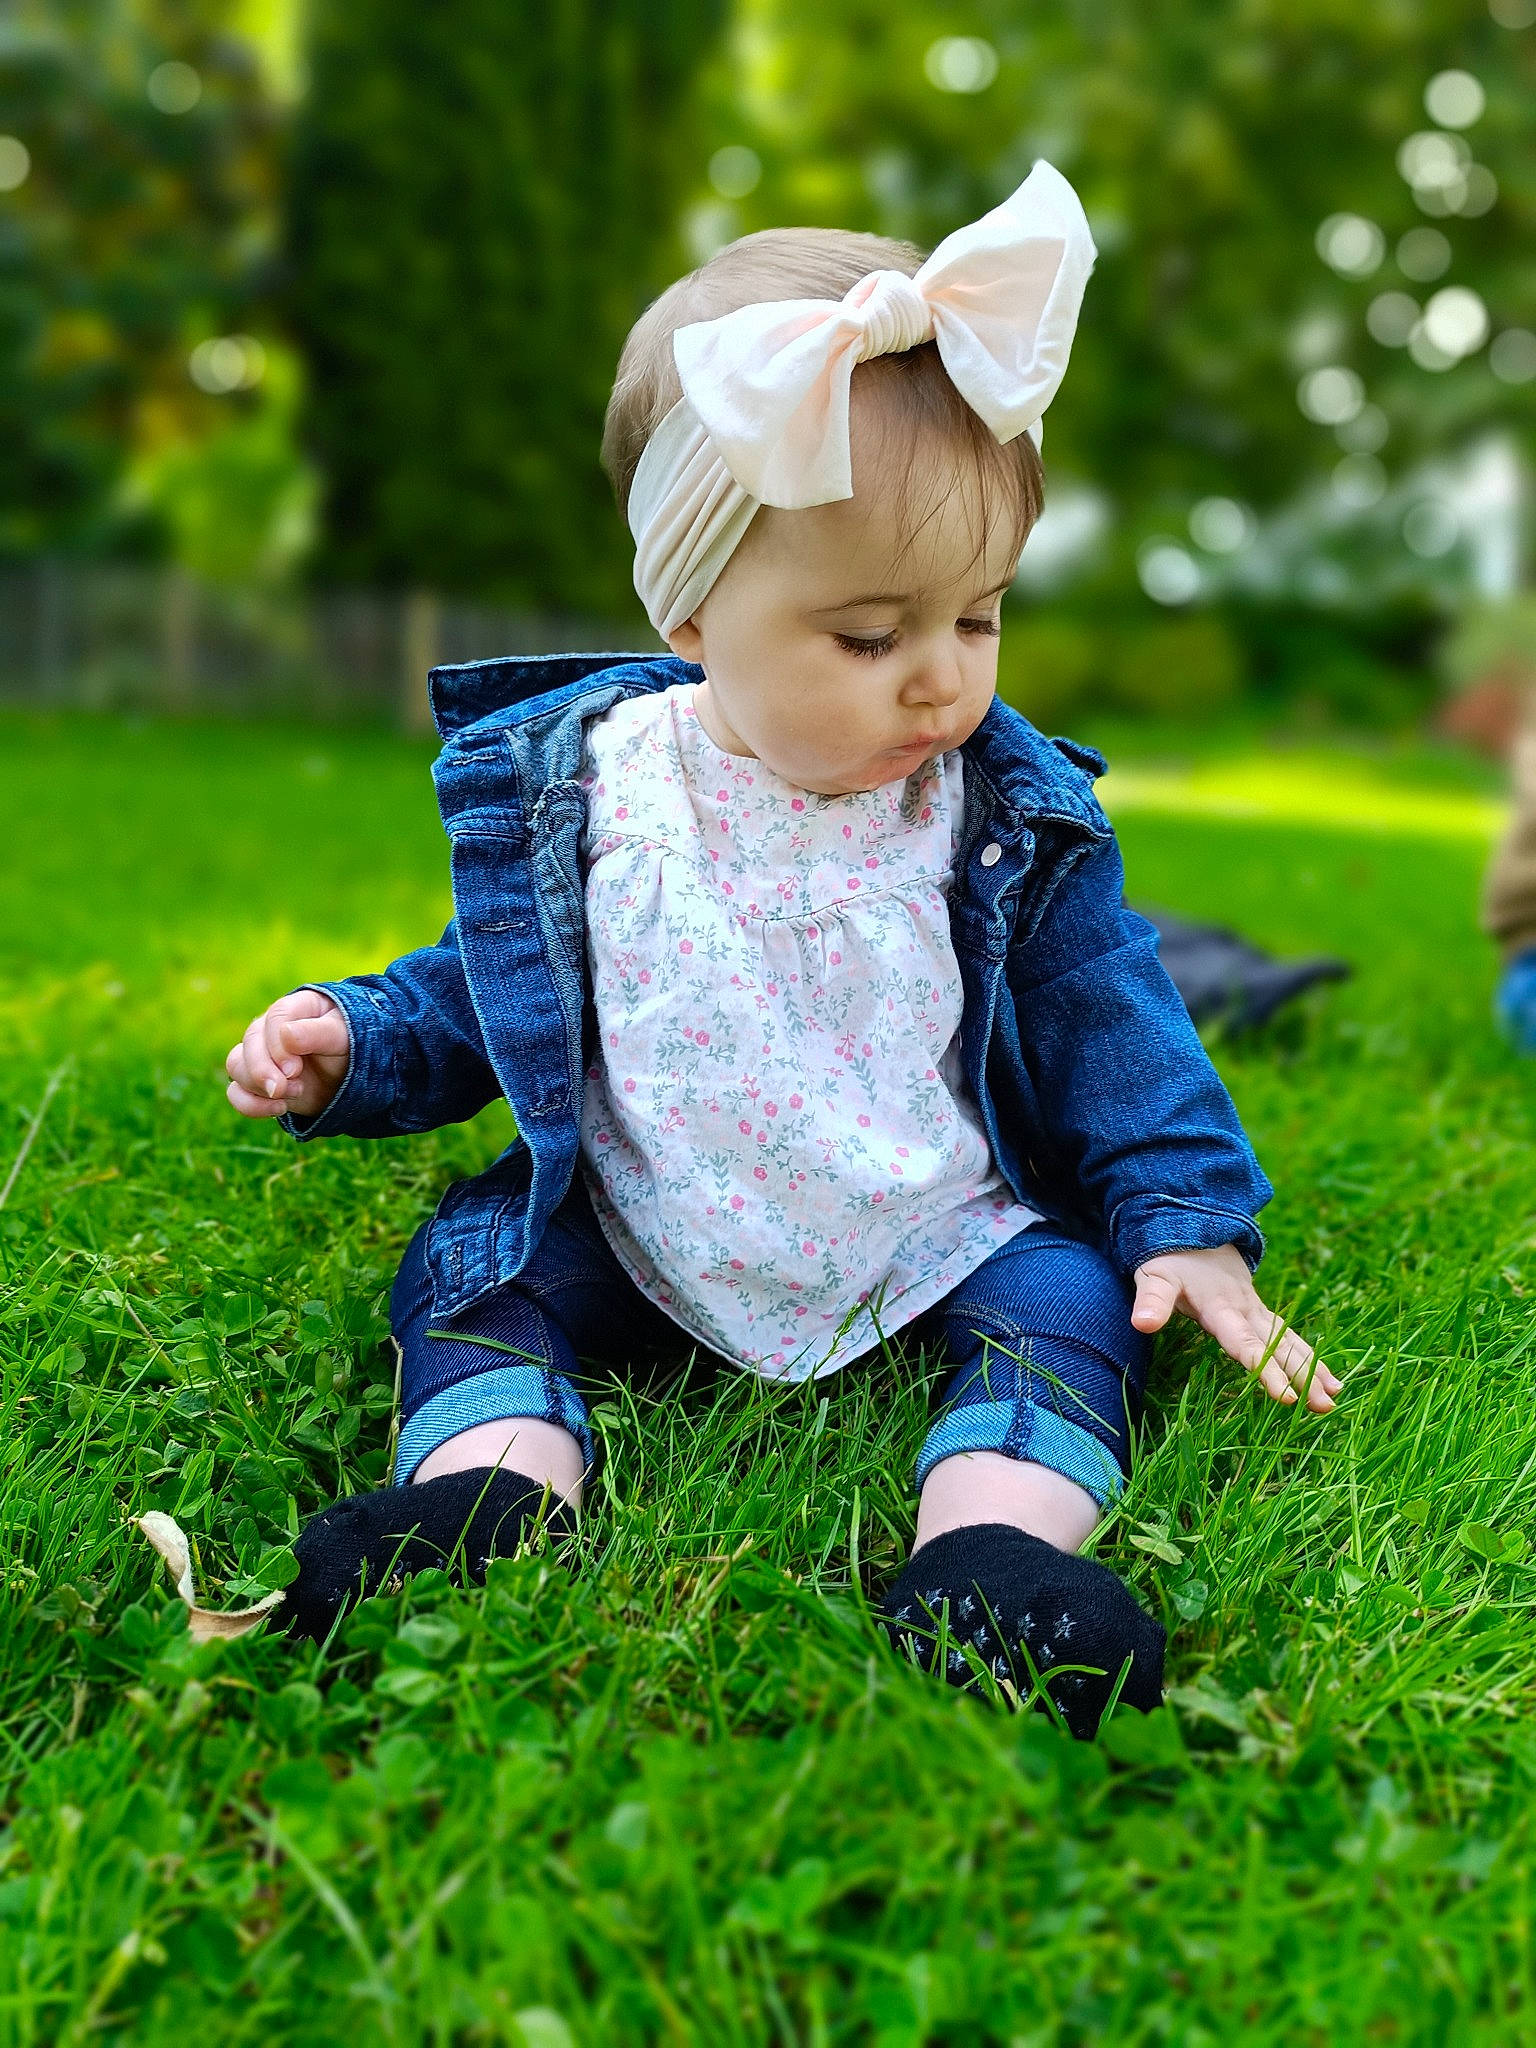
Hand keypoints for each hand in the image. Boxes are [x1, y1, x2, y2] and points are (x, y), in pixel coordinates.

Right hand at [225, 989, 348, 1120]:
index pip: (276, 1017)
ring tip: (296, 1094)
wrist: (353, 1076)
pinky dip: (251, 1104)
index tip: (293, 1069)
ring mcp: (261, 1055)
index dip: (278, 1045)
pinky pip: (236, 1092)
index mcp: (295, 1008)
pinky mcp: (257, 1082)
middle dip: (262, 1070)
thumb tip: (285, 1035)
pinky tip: (279, 1108)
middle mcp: (271, 1029)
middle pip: (249, 1042)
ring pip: (236, 1065)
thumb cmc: (352, 1047)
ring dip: (258, 1086)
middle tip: (284, 1088)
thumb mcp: (344, 1036)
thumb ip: (318, 1033)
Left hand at [1131, 1243, 1338, 1412]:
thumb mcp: (1155, 1277)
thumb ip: (1152, 1301)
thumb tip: (1141, 1324)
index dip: (1266, 1371)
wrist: (1192, 1227)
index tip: (1286, 1397)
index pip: (1245, 1344)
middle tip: (1324, 1407)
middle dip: (1303, 1376)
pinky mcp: (1260, 1311)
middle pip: (1278, 1347)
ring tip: (1334, 1397)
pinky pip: (1289, 1336)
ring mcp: (1257, 1310)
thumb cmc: (1169, 1258)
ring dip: (1313, 1368)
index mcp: (1221, 1308)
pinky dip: (1310, 1356)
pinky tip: (1328, 1379)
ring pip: (1290, 1342)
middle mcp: (1246, 1310)